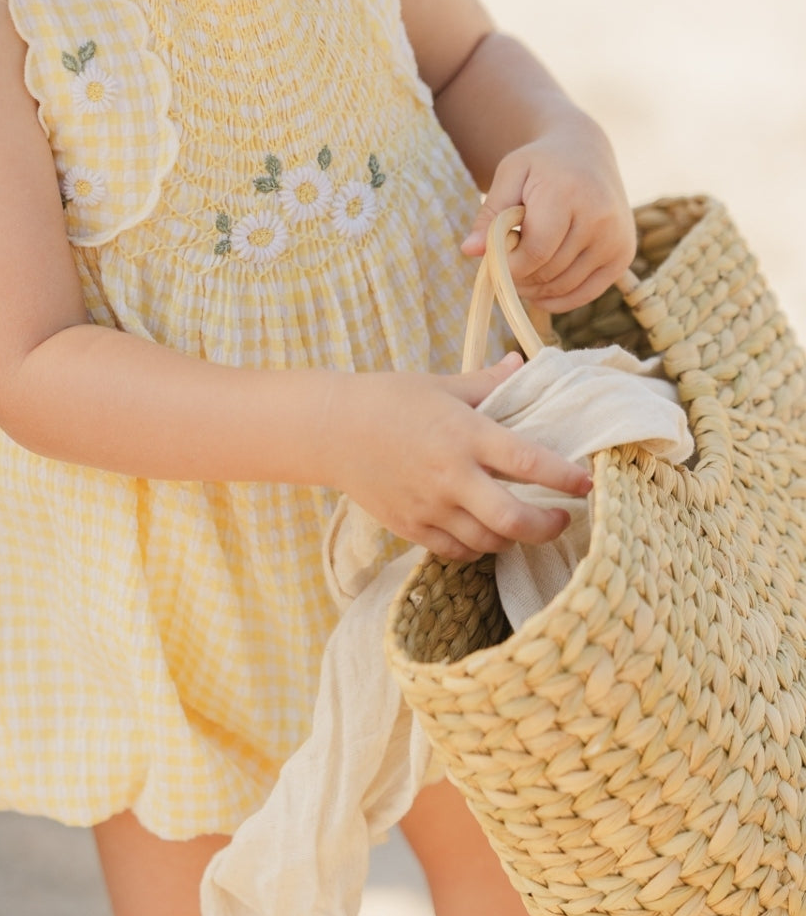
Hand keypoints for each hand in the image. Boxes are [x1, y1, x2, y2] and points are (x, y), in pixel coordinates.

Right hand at [328, 356, 593, 559]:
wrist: (330, 429)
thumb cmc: (388, 399)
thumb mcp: (441, 384)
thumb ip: (487, 382)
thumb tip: (522, 363)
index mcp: (465, 434)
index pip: (529, 461)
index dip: (566, 477)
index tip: (585, 482)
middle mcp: (451, 476)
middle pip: (514, 520)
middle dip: (549, 526)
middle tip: (563, 518)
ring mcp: (430, 507)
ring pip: (488, 542)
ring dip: (513, 537)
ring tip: (521, 523)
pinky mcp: (411, 527)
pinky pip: (457, 552)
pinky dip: (477, 548)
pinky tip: (483, 533)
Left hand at [460, 114, 635, 311]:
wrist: (586, 152)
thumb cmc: (541, 164)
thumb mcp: (510, 175)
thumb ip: (490, 214)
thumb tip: (469, 251)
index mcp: (569, 194)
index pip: (536, 251)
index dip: (508, 265)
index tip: (492, 259)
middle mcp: (600, 218)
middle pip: (550, 271)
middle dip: (519, 277)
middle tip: (503, 266)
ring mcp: (616, 239)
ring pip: (566, 286)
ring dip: (536, 290)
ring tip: (519, 273)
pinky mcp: (624, 255)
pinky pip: (587, 293)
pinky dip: (559, 300)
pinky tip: (538, 292)